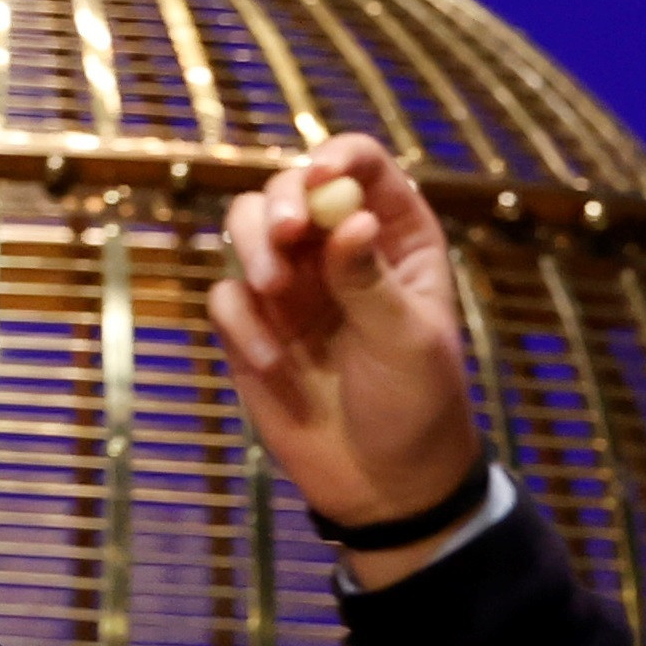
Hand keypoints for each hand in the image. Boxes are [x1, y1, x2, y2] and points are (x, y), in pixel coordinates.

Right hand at [209, 135, 481, 580]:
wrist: (386, 485)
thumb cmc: (418, 406)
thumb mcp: (408, 342)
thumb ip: (371, 280)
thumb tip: (349, 218)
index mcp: (395, 235)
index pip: (362, 166)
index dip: (337, 159)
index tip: (320, 180)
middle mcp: (336, 248)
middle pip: (291, 188)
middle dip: (280, 203)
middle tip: (283, 236)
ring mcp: (292, 286)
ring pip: (247, 228)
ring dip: (250, 245)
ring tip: (272, 289)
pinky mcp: (253, 329)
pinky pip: (227, 298)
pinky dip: (238, 320)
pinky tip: (270, 361)